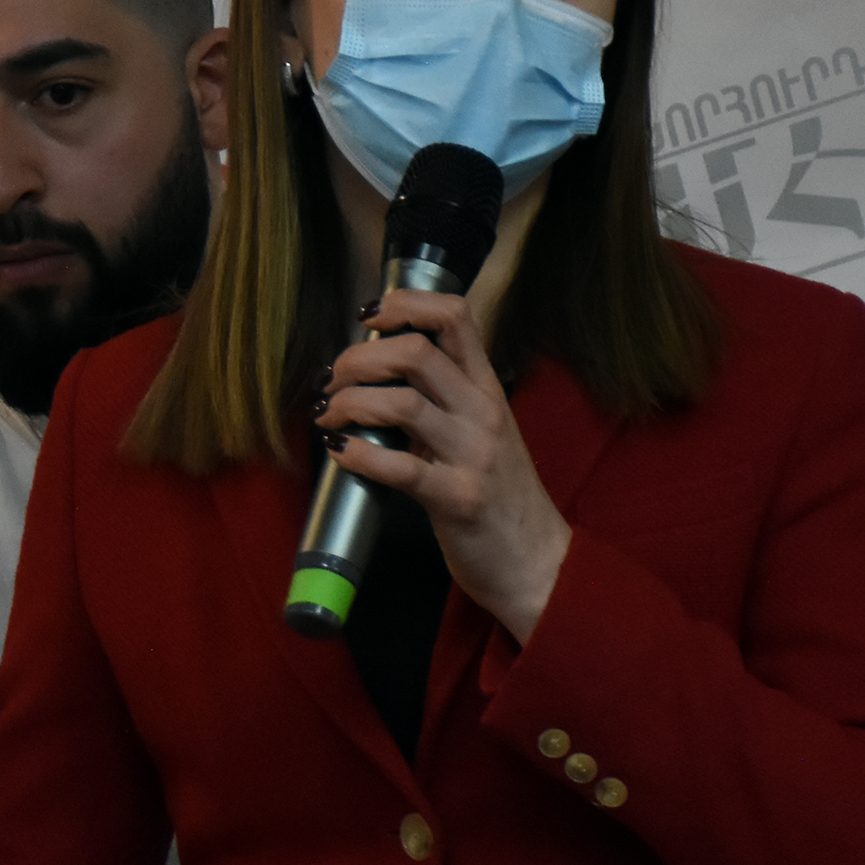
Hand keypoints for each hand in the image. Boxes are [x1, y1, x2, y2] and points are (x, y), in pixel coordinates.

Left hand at [317, 288, 570, 641]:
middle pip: (417, 352)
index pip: (455, 316)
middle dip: (359, 358)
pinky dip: (358, 454)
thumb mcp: (478, 431)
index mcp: (486, 388)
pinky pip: (399, 467)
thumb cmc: (498, 494)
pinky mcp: (458, 499)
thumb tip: (376, 371)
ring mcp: (474, 454)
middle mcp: (483, 411)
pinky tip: (339, 451)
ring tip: (327, 415)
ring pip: (403, 402)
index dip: (406, 303)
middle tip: (332, 380)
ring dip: (350, 402)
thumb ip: (441, 398)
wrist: (536, 561)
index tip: (369, 316)